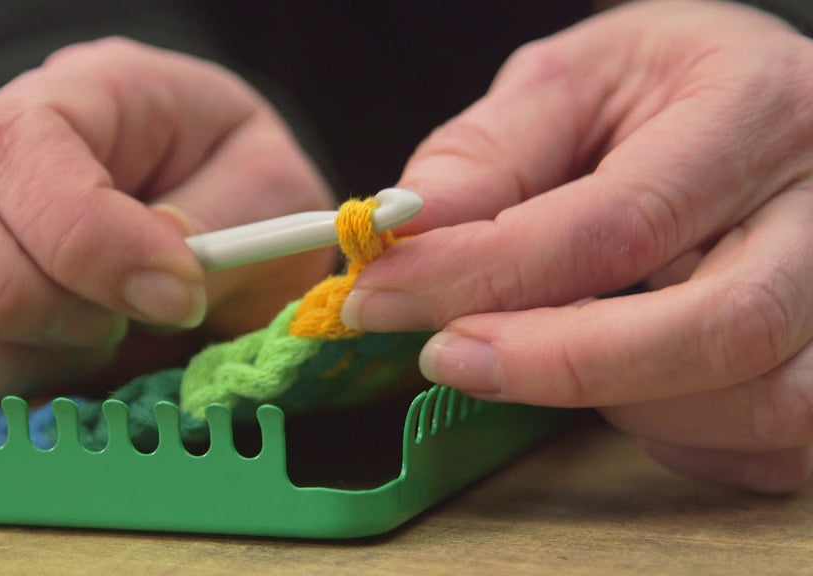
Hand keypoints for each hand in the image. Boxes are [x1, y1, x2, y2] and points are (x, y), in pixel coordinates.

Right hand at [0, 38, 332, 398]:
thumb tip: (150, 272)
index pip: (16, 141)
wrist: (221, 213)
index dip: (84, 237)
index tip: (174, 296)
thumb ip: (223, 223)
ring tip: (86, 358)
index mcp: (82, 92)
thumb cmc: (241, 193)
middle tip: (114, 331)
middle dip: (20, 297)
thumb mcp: (268, 191)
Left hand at [341, 1, 812, 491]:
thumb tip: (404, 233)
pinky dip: (679, 438)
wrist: (753, 110)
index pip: (619, 223)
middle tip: (448, 358)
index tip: (383, 295)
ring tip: (543, 354)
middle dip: (558, 364)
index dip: (484, 273)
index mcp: (756, 109)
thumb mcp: (568, 85)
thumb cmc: (659, 93)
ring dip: (625, 403)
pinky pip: (772, 446)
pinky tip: (623, 385)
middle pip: (718, 328)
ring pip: (760, 401)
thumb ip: (486, 155)